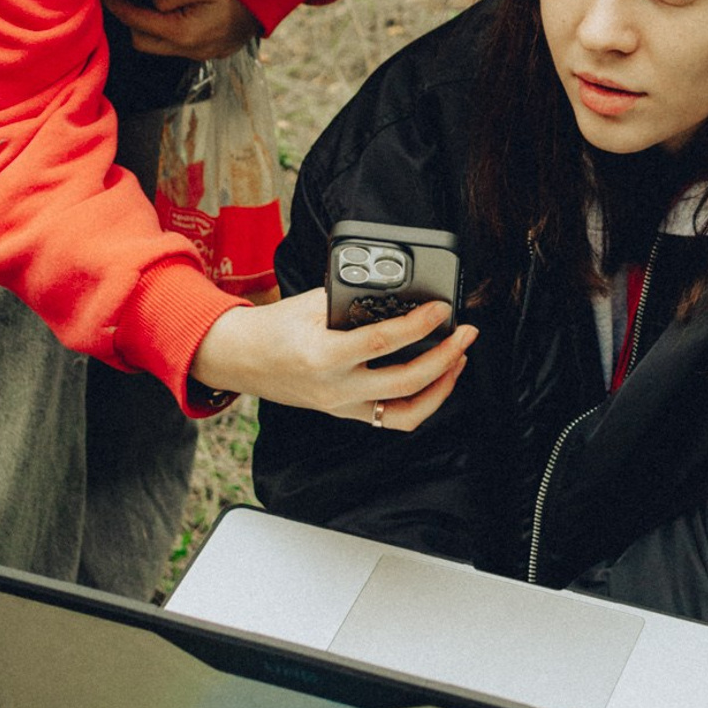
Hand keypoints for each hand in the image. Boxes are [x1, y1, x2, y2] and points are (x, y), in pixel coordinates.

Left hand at [103, 0, 259, 61]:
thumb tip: (152, 3)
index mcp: (184, 32)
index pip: (138, 21)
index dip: (118, 6)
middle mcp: (190, 50)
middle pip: (142, 41)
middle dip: (130, 21)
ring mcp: (202, 54)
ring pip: (160, 47)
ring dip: (150, 28)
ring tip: (150, 6)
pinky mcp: (211, 52)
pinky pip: (178, 47)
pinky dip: (169, 33)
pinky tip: (174, 16)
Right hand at [190, 287, 476, 432]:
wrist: (241, 358)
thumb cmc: (274, 327)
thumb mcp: (312, 303)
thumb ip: (354, 299)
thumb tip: (398, 289)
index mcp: (324, 356)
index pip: (383, 343)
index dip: (419, 324)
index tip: (443, 308)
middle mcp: (335, 388)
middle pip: (404, 382)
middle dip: (445, 357)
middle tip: (467, 333)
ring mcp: (341, 406)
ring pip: (405, 413)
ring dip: (441, 387)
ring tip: (458, 359)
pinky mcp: (346, 412)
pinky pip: (392, 418)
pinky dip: (421, 401)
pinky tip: (436, 379)